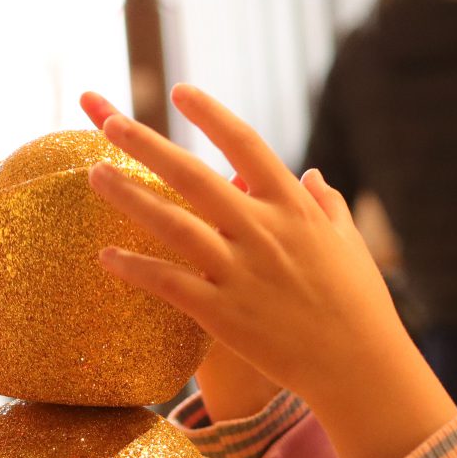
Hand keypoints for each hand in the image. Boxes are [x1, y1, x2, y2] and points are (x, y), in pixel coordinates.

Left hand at [78, 86, 456, 457]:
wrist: (358, 366)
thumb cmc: (361, 304)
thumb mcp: (350, 243)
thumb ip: (327, 203)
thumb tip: (311, 172)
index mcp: (294, 208)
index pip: (245, 145)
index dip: (210, 114)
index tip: (180, 91)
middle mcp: (263, 231)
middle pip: (194, 176)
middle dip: (148, 145)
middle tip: (110, 123)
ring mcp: (240, 271)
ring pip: (172, 223)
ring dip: (130, 195)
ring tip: (95, 173)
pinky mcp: (222, 312)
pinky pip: (168, 282)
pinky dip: (134, 267)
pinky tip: (106, 255)